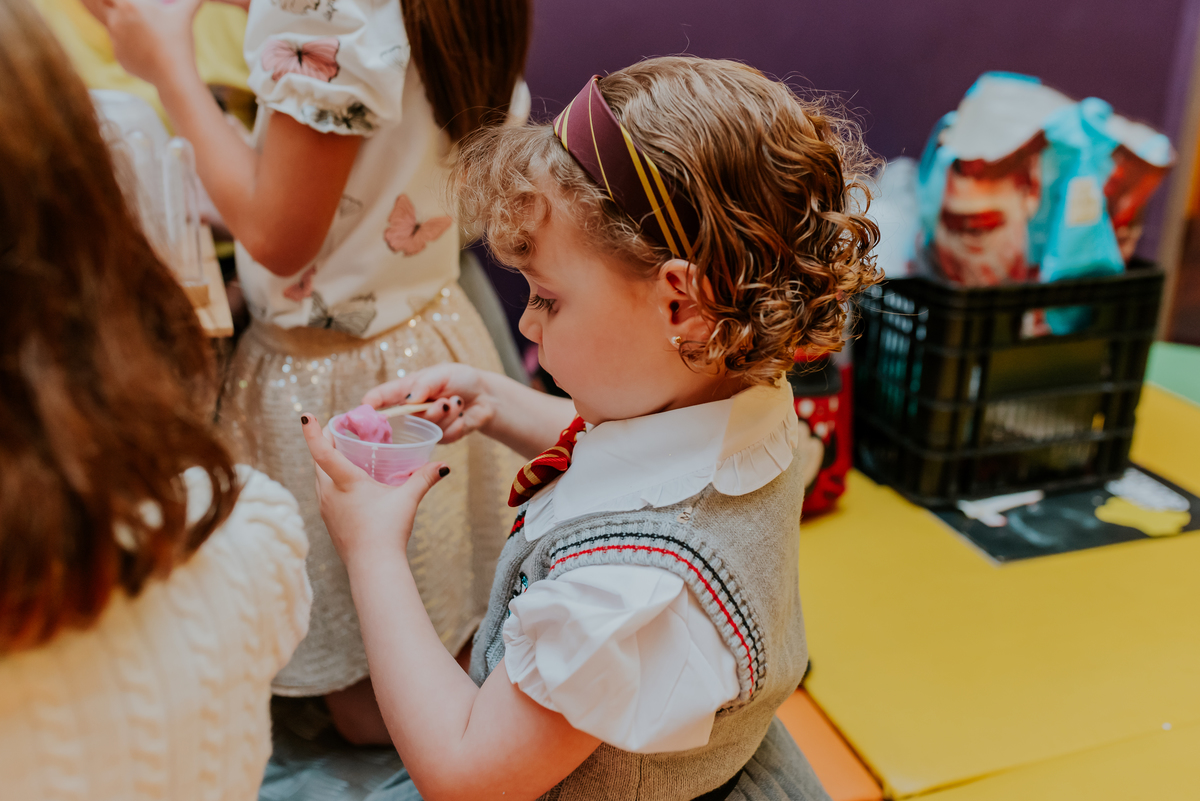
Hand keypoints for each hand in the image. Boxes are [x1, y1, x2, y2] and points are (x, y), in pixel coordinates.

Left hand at [79, 0, 204, 86]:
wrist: (172, 75)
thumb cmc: (178, 41)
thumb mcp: (185, 16)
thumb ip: (192, 1)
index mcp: (129, 5)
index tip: (114, 0)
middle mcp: (116, 20)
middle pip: (93, 3)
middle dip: (97, 1)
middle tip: (110, 6)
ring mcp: (115, 40)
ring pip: (107, 25)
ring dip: (113, 21)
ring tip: (128, 24)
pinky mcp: (119, 56)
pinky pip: (121, 46)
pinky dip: (129, 45)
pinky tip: (145, 50)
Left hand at [301, 415, 448, 565]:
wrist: (373, 568)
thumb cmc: (387, 532)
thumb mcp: (407, 500)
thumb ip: (424, 478)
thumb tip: (444, 466)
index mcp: (344, 482)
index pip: (322, 450)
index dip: (313, 431)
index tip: (306, 414)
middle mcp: (328, 492)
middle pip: (318, 460)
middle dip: (326, 441)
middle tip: (341, 429)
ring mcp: (326, 507)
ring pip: (320, 476)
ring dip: (328, 461)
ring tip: (346, 452)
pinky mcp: (329, 520)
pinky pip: (325, 491)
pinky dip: (331, 479)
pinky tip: (349, 483)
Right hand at [364, 363, 495, 444]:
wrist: (486, 396)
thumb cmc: (461, 379)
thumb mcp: (441, 374)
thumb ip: (424, 385)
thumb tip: (409, 398)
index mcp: (406, 390)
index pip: (381, 398)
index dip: (369, 405)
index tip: (364, 410)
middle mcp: (412, 410)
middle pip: (405, 418)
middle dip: (428, 410)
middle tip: (443, 402)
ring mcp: (424, 425)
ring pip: (427, 427)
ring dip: (446, 415)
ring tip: (456, 402)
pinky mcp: (439, 438)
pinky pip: (443, 436)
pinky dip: (456, 424)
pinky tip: (462, 415)